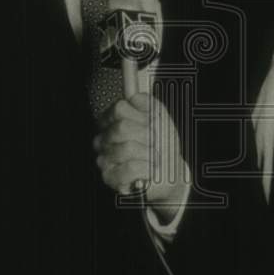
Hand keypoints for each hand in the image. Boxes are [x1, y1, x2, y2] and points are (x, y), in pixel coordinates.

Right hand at [93, 92, 188, 221]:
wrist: (169, 172)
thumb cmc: (162, 146)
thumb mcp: (160, 119)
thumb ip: (148, 103)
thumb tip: (134, 97)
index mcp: (114, 121)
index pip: (119, 109)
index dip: (141, 116)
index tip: (152, 124)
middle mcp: (105, 139)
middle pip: (123, 127)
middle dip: (146, 136)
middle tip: (156, 143)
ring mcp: (104, 158)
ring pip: (127, 148)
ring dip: (149, 154)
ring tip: (153, 158)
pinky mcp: (110, 177)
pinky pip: (130, 168)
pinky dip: (145, 169)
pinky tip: (148, 169)